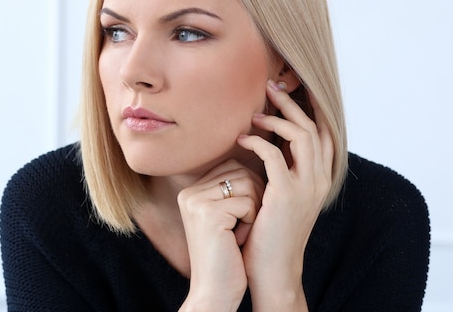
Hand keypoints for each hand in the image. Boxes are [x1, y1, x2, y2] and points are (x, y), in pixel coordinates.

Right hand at [177, 160, 263, 311]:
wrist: (215, 293)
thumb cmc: (228, 256)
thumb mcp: (228, 217)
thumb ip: (234, 188)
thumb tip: (263, 160)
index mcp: (192, 191)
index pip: (234, 167)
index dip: (249, 193)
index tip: (238, 221)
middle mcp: (189, 193)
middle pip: (242, 172)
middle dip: (253, 200)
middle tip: (239, 229)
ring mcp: (196, 201)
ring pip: (248, 184)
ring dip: (253, 212)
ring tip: (237, 234)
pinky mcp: (208, 213)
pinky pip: (248, 202)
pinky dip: (250, 223)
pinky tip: (236, 241)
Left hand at [236, 80, 333, 309]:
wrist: (273, 273)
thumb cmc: (271, 234)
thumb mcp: (283, 198)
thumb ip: (284, 172)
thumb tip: (270, 144)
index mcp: (321, 180)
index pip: (325, 134)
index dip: (311, 108)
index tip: (292, 88)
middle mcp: (320, 181)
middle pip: (315, 127)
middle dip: (293, 102)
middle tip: (271, 86)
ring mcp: (306, 188)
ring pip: (301, 136)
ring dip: (277, 117)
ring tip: (254, 111)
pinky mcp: (286, 196)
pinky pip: (274, 156)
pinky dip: (258, 141)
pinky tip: (243, 139)